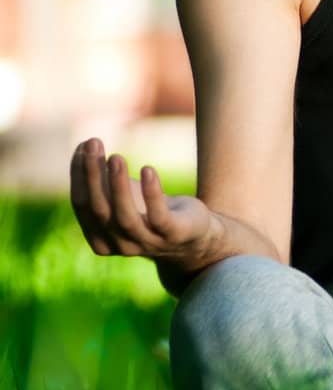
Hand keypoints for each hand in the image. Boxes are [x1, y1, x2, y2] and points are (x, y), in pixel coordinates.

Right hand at [70, 137, 215, 261]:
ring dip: (118, 184)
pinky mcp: (174, 235)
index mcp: (100, 239)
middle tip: (93, 143)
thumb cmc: (151, 210)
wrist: (196, 233)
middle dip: (93, 175)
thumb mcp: (124, 196)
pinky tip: (148, 169)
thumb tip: (83, 145)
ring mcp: (148, 243)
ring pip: (125, 217)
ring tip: (116, 157)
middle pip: (99, 210)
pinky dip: (151, 193)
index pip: (82, 206)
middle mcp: (121, 246)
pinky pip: (159, 216)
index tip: (82, 146)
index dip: (79, 175)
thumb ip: (102, 179)